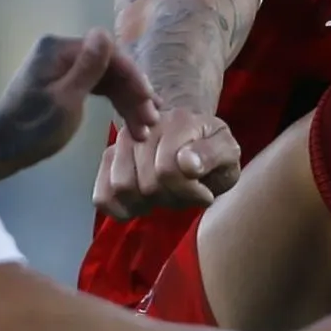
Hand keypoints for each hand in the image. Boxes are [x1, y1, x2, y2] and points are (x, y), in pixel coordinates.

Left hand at [0, 30, 156, 180]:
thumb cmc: (32, 128)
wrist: (0, 150)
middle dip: (133, 94)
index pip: (109, 55)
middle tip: (152, 121)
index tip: (151, 102)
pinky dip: (112, 104)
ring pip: (105, 80)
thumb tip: (105, 32)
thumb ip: (88, 68)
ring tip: (145, 129)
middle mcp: (61, 52)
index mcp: (59, 49)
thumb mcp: (66, 100)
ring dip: (126, 102)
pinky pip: (95, 88)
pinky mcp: (62, 84)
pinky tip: (130, 121)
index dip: (134, 78)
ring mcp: (61, 68)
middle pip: (109, 67)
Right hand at [92, 111, 242, 220]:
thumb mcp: (228, 152)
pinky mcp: (108, 159)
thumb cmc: (211, 150)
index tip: (205, 193)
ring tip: (165, 195)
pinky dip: (121, 210)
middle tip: (186, 193)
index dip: (189, 192)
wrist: (191, 135)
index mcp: (178, 120)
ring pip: (122, 188)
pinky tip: (141, 205)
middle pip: (146, 184)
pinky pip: (102, 196)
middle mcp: (144, 126)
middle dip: (171, 198)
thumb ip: (213, 155)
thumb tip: (187, 164)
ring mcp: (122, 141)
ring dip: (147, 203)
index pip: (168, 171)